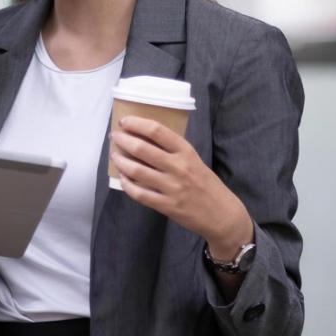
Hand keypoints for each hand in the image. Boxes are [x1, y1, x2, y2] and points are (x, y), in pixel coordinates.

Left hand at [109, 116, 253, 255]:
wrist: (221, 214)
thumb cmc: (206, 184)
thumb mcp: (194, 161)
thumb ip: (173, 151)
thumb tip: (145, 139)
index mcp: (186, 151)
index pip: (157, 131)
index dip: (137, 124)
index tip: (125, 122)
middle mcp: (178, 167)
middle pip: (142, 149)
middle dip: (123, 140)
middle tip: (114, 136)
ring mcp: (172, 187)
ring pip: (136, 170)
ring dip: (121, 161)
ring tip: (115, 155)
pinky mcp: (166, 206)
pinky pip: (139, 193)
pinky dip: (127, 185)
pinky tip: (122, 179)